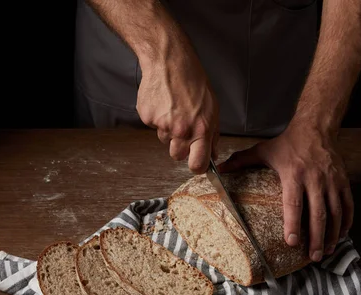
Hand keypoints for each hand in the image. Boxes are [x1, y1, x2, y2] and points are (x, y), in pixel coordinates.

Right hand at [136, 50, 219, 173]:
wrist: (169, 61)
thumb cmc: (193, 82)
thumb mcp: (212, 108)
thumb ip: (213, 134)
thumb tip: (213, 154)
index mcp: (200, 129)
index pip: (198, 164)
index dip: (197, 167)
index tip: (197, 164)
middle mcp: (181, 130)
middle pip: (177, 156)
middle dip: (180, 147)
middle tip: (182, 128)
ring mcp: (162, 124)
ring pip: (164, 140)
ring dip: (168, 130)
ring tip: (173, 108)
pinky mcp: (147, 117)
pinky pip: (153, 126)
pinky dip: (157, 117)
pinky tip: (163, 102)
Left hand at [218, 121, 353, 261]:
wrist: (316, 127)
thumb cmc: (288, 142)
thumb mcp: (264, 150)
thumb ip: (241, 161)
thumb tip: (219, 169)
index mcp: (294, 174)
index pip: (294, 203)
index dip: (293, 224)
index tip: (291, 243)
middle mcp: (315, 179)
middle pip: (318, 214)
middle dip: (316, 238)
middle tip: (312, 257)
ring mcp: (332, 181)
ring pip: (335, 213)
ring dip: (332, 235)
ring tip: (325, 252)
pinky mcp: (343, 181)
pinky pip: (348, 205)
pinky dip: (346, 222)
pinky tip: (341, 235)